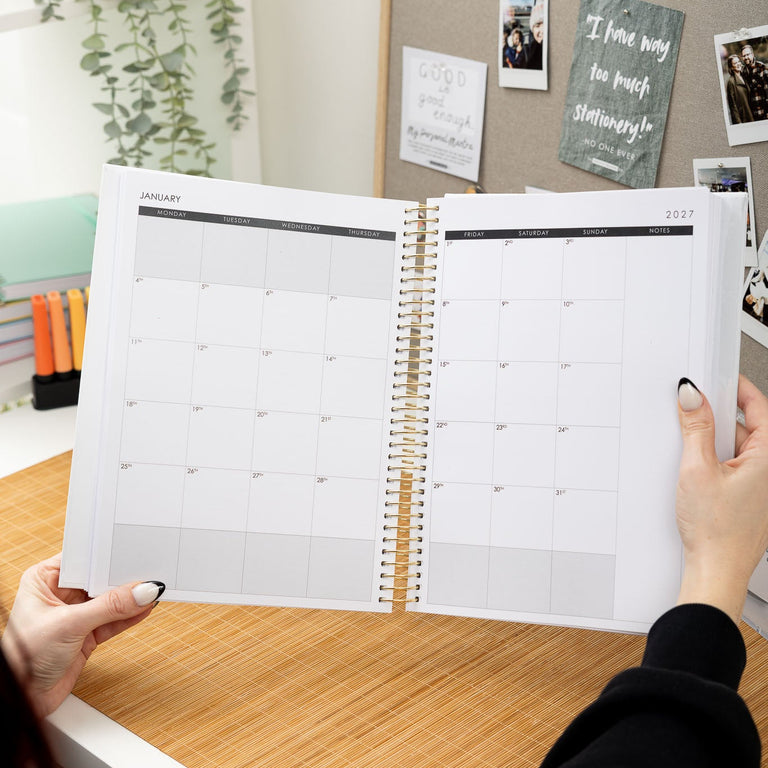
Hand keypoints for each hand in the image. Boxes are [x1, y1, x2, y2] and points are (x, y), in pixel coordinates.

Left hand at [1, 554, 163, 716]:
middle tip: (149, 573)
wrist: (21, 700)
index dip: (108, 556)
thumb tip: (142, 591)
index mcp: (45, 579)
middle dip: (123, 578)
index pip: (84, 559)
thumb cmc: (22, 658)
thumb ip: (109, 607)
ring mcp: (76, 614)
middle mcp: (61, 593)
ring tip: (154, 590)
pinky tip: (145, 608)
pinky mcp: (88, 634)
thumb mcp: (68, 625)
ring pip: (111, 600)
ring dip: (131, 598)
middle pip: (101, 578)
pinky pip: (115, 619)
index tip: (133, 553)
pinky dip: (130, 616)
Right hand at [675, 376, 767, 622]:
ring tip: (691, 455)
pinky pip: (733, 467)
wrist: (716, 571)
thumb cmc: (717, 531)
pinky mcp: (750, 498)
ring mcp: (762, 486)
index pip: (759, 407)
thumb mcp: (697, 469)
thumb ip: (695, 428)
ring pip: (738, 448)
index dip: (737, 389)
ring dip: (714, 444)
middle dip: (718, 419)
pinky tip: (695, 473)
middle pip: (747, 427)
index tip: (717, 378)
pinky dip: (715, 462)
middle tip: (693, 414)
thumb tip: (692, 396)